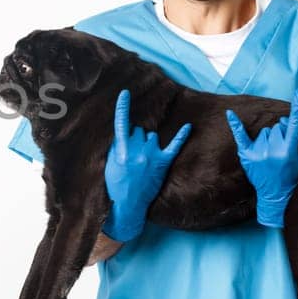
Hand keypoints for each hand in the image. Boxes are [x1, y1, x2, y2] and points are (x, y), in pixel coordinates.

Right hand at [102, 89, 190, 242]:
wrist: (128, 205)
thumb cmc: (116, 184)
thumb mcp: (109, 163)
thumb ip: (116, 146)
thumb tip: (124, 132)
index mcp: (121, 149)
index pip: (121, 122)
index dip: (123, 106)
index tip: (125, 93)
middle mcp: (137, 150)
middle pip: (139, 131)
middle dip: (135, 137)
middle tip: (131, 153)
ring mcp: (151, 156)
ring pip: (152, 137)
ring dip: (148, 142)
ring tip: (143, 158)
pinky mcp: (162, 163)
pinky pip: (174, 146)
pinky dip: (181, 136)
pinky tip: (188, 126)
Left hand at [225, 88, 297, 227]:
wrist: (277, 193)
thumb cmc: (293, 172)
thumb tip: (285, 119)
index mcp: (290, 150)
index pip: (295, 124)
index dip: (297, 108)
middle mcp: (274, 150)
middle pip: (277, 126)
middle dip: (281, 134)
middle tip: (283, 151)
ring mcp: (259, 152)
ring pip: (264, 131)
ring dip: (269, 139)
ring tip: (272, 156)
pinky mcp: (247, 155)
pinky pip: (240, 135)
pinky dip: (235, 124)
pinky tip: (230, 113)